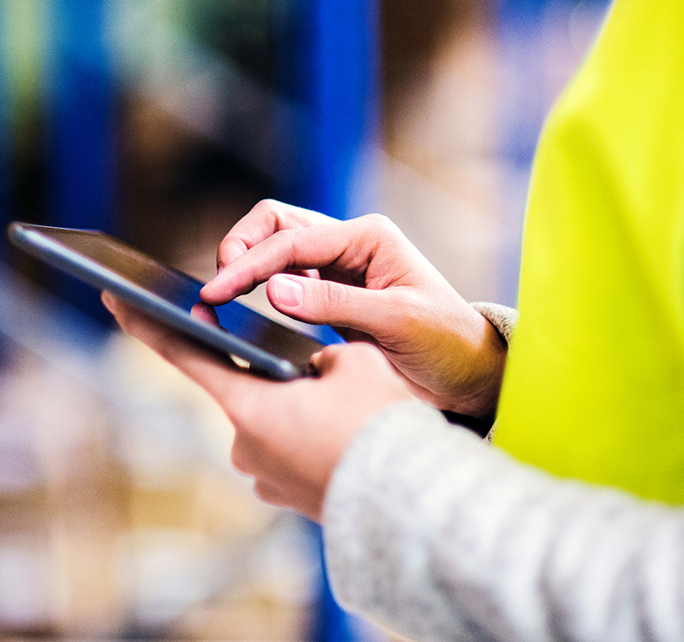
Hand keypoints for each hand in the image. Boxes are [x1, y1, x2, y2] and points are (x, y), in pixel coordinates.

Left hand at [102, 292, 413, 521]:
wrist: (410, 502)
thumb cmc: (378, 426)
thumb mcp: (356, 361)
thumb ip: (319, 350)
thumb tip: (311, 368)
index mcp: (248, 405)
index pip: (184, 354)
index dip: (148, 322)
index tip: (116, 299)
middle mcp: (243, 445)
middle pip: (247, 390)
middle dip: (278, 376)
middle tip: (327, 374)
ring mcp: (263, 476)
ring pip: (274, 422)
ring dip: (298, 410)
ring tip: (350, 413)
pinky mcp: (287, 497)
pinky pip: (290, 453)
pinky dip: (310, 440)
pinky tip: (346, 439)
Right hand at [200, 200, 506, 418]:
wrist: (467, 375)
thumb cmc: (445, 343)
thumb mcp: (396, 321)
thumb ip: (335, 303)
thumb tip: (273, 290)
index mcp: (369, 237)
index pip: (293, 240)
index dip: (250, 264)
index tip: (217, 292)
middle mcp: (350, 244)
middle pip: (276, 225)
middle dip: (241, 248)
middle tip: (216, 289)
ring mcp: (338, 268)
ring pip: (275, 248)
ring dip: (246, 264)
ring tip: (219, 298)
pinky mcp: (330, 297)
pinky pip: (284, 281)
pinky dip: (258, 288)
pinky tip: (240, 309)